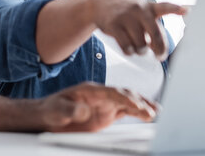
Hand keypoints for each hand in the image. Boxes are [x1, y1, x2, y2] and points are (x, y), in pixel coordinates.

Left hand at [38, 82, 156, 131]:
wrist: (48, 115)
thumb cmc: (51, 109)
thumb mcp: (58, 109)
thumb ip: (71, 109)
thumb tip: (84, 110)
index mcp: (90, 90)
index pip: (111, 91)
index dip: (124, 98)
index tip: (135, 104)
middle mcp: (101, 94)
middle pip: (123, 95)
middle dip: (138, 102)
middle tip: (150, 112)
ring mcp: (105, 103)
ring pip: (128, 102)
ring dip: (142, 106)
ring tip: (156, 113)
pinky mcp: (107, 113)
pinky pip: (126, 111)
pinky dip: (138, 112)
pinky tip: (150, 115)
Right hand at [92, 0, 185, 59]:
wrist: (99, 6)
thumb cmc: (127, 13)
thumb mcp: (141, 12)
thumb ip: (152, 28)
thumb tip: (158, 51)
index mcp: (149, 6)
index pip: (165, 6)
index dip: (176, 8)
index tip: (187, 11)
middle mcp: (139, 9)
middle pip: (156, 35)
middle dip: (160, 50)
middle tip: (160, 57)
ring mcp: (126, 17)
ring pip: (140, 45)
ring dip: (140, 50)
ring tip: (136, 44)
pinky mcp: (113, 25)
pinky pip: (127, 48)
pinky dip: (129, 51)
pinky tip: (127, 46)